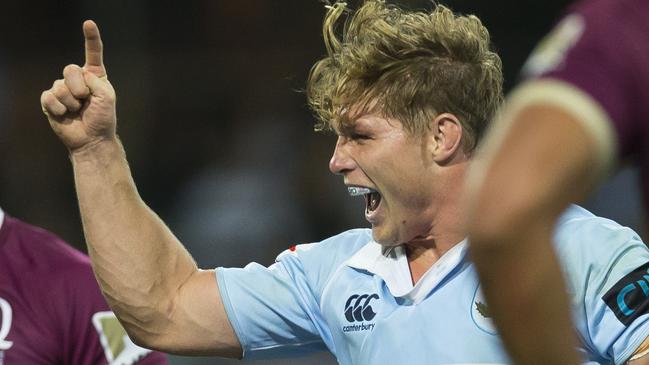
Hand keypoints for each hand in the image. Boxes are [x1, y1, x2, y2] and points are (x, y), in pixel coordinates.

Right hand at [41, 20, 116, 151]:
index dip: (91, 38)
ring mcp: (62, 89)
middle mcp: (78, 79)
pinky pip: (49, 97)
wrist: (92, 139)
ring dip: (71, 102)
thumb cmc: (103, 118)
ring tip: (78, 111)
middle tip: (85, 101)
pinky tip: (66, 115)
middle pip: (70, 69)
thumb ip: (95, 81)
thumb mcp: (107, 97)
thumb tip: (77, 76)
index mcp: (94, 75)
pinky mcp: (50, 101)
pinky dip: (60, 108)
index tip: (88, 23)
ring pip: (60, 85)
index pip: (92, 53)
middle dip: (79, 87)